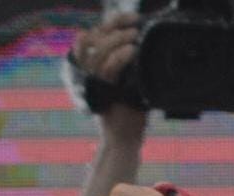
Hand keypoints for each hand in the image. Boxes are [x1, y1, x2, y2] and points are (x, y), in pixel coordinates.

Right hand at [72, 12, 146, 140]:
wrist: (124, 141)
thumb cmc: (130, 115)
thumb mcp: (130, 85)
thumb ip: (130, 67)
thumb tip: (144, 45)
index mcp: (95, 67)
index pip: (95, 35)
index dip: (111, 22)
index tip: (131, 18)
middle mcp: (89, 72)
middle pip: (93, 38)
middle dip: (114, 26)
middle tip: (134, 24)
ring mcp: (93, 82)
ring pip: (99, 51)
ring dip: (117, 39)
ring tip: (133, 37)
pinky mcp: (102, 92)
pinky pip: (108, 68)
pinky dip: (120, 56)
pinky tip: (132, 51)